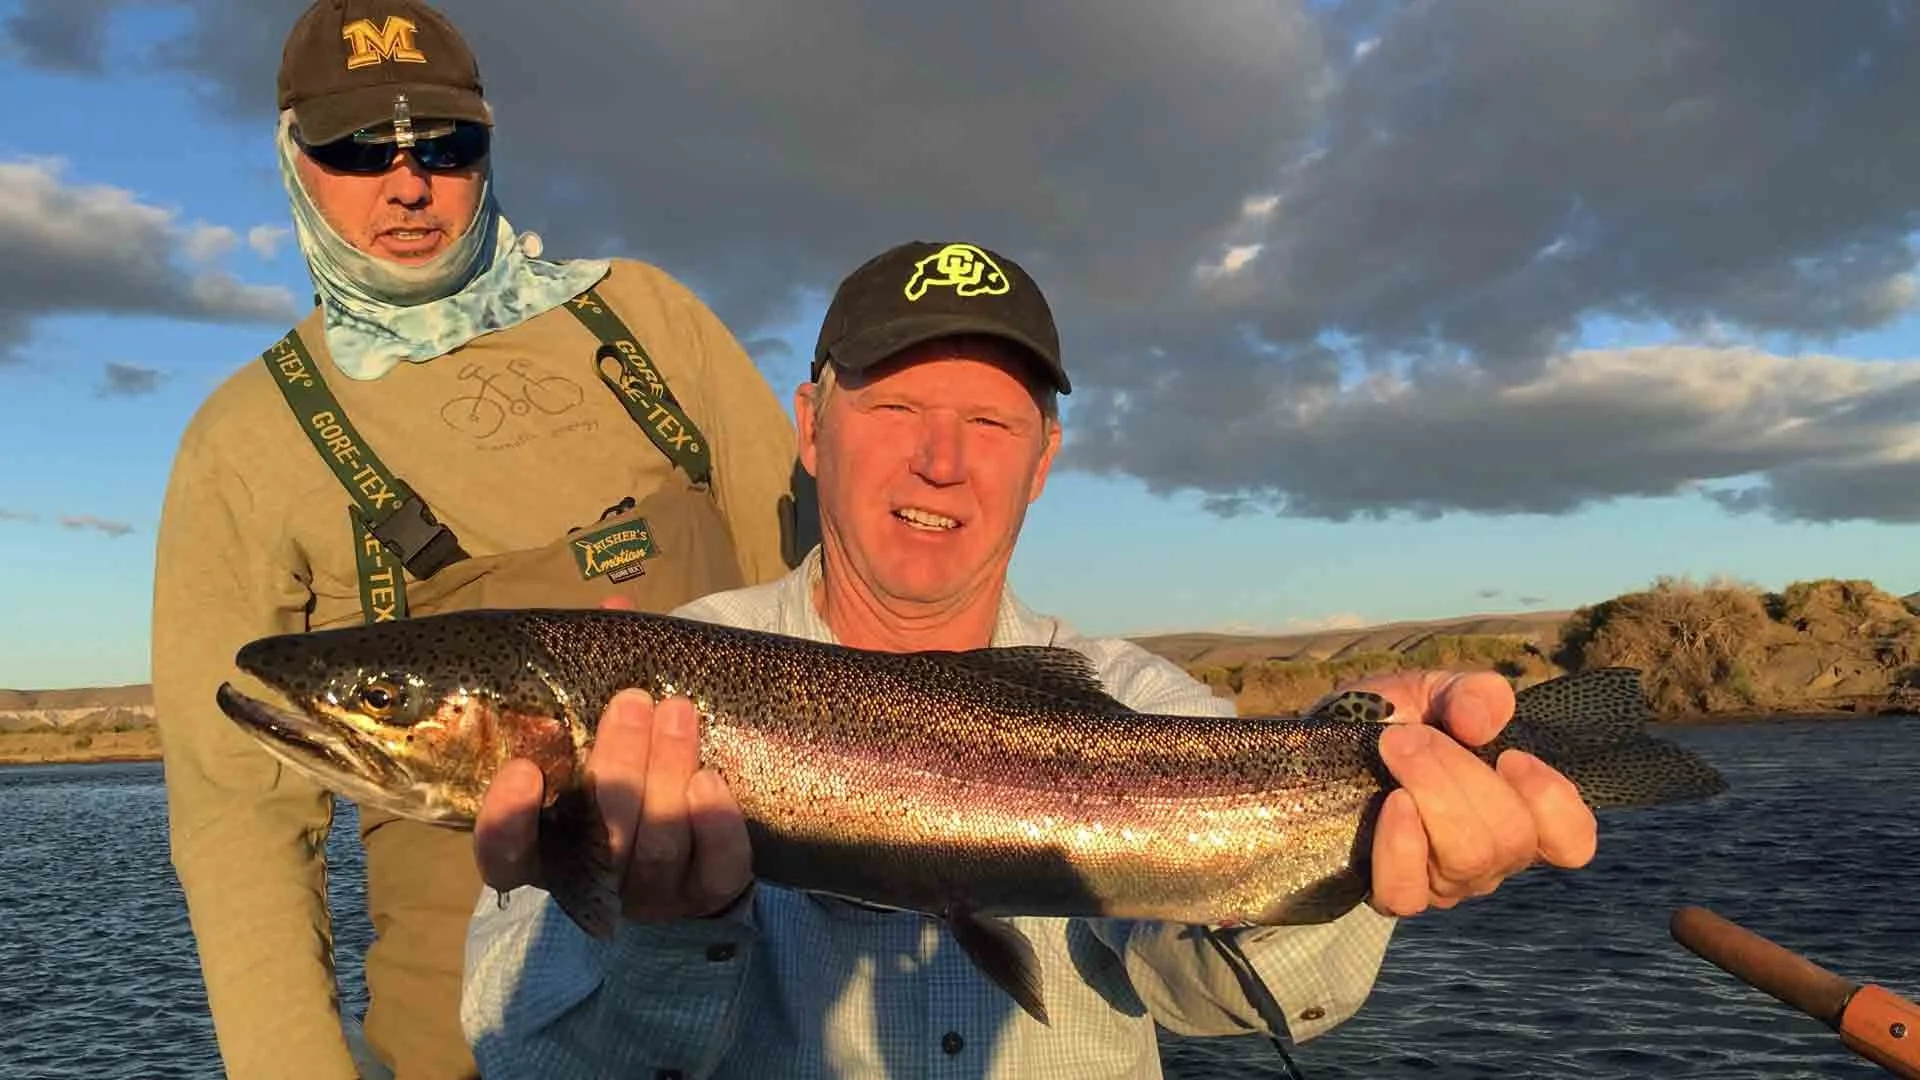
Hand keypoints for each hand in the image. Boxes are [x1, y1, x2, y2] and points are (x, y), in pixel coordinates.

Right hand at [473, 685, 753, 922]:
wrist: (688, 843)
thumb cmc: (613, 788)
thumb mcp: (576, 769)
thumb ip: (567, 747)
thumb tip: (585, 699)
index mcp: (545, 859)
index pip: (506, 858)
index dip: (509, 822)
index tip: (522, 770)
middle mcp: (596, 887)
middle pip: (601, 841)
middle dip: (618, 766)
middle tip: (631, 703)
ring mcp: (654, 897)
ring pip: (659, 846)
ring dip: (668, 772)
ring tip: (676, 712)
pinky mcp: (707, 893)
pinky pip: (717, 869)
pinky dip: (714, 824)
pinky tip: (709, 779)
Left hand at [1334, 670, 1597, 916]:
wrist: (1320, 745)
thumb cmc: (1389, 721)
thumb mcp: (1432, 690)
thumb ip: (1471, 694)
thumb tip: (1481, 724)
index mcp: (1516, 809)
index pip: (1572, 841)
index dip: (1554, 802)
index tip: (1510, 756)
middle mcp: (1490, 856)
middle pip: (1511, 839)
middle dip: (1462, 774)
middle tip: (1413, 735)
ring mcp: (1443, 882)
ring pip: (1467, 859)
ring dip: (1432, 792)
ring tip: (1395, 750)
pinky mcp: (1393, 893)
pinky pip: (1409, 893)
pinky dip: (1403, 845)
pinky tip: (1390, 804)